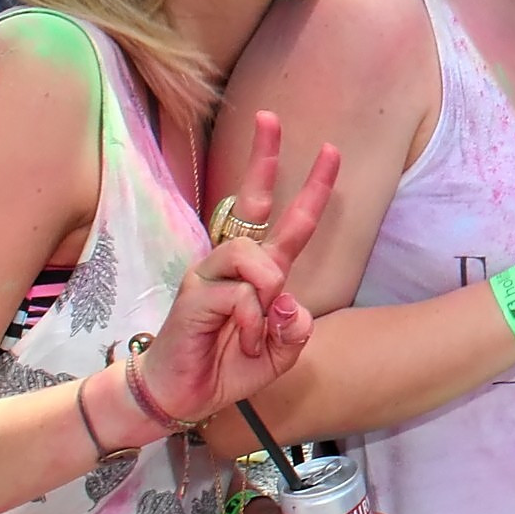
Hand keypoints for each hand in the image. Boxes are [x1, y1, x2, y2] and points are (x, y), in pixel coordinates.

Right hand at [143, 112, 336, 423]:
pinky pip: (239, 295)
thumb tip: (289, 302)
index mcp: (259, 274)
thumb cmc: (228, 367)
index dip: (313, 189)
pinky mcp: (194, 295)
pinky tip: (243, 341)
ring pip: (253, 255)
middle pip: (251, 201)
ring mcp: (210, 275)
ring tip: (259, 329)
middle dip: (263, 157)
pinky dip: (251, 322)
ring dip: (268, 292)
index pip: (287, 222)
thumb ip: (296, 328)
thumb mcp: (281, 353)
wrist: (183, 396)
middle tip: (270, 117)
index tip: (331, 151)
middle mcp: (233, 265)